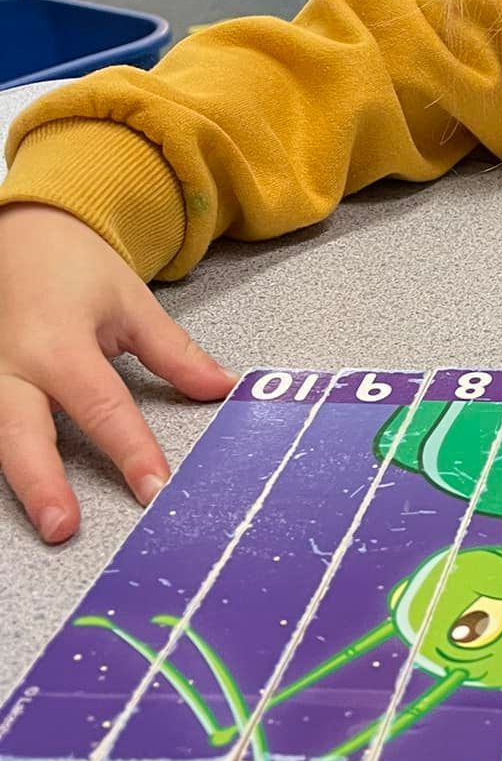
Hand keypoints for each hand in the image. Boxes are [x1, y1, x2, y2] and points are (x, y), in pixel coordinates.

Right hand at [0, 204, 234, 542]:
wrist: (21, 234)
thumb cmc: (75, 269)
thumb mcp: (131, 304)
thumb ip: (174, 354)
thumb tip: (220, 388)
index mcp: (60, 343)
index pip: (102, 406)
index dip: (131, 450)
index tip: (155, 487)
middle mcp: (13, 365)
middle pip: (22, 432)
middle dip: (43, 483)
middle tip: (65, 526)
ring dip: (18, 483)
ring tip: (45, 523)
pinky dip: (0, 456)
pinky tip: (17, 494)